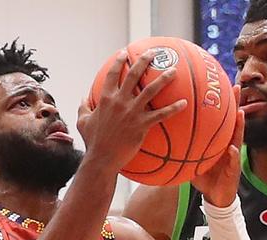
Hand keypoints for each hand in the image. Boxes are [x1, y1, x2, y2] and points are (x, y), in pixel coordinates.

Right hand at [78, 50, 186, 174]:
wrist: (102, 159)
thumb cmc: (92, 142)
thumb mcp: (82, 123)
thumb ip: (83, 108)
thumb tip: (82, 98)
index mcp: (106, 99)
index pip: (112, 74)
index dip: (118, 62)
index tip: (124, 53)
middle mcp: (120, 101)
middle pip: (134, 74)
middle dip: (144, 60)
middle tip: (153, 53)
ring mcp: (132, 112)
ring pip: (151, 90)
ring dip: (164, 78)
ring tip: (174, 71)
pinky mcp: (142, 125)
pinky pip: (161, 114)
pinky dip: (173, 108)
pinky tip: (184, 103)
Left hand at [192, 86, 243, 207]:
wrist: (216, 197)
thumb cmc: (205, 179)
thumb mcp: (192, 162)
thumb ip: (183, 151)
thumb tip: (164, 141)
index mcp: (218, 142)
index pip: (219, 119)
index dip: (220, 103)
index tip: (217, 84)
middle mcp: (228, 145)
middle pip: (232, 121)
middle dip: (235, 104)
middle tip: (236, 86)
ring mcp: (233, 156)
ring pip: (238, 137)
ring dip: (240, 125)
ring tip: (240, 112)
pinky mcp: (234, 170)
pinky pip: (234, 161)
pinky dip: (233, 155)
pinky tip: (232, 148)